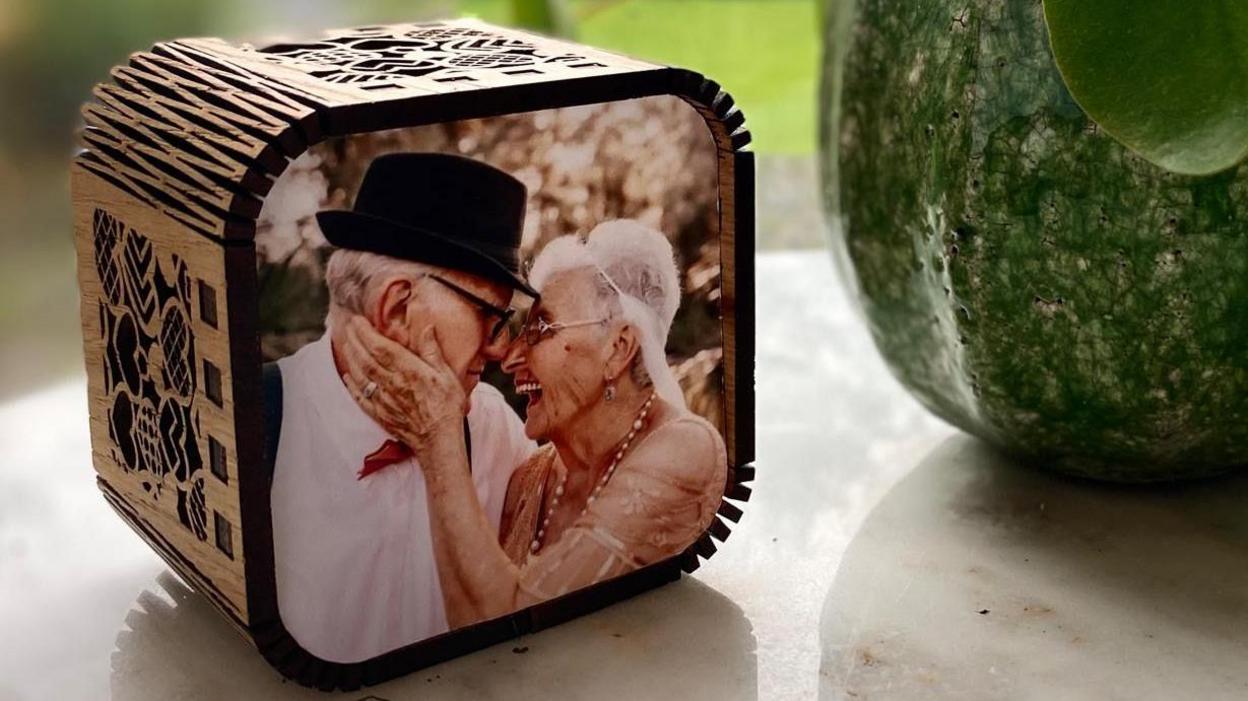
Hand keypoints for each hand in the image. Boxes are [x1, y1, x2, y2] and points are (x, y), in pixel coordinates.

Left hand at [338, 315, 467, 461]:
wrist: (440, 440)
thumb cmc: (447, 407)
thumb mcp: (447, 375)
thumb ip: (433, 351)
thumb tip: (426, 328)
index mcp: (409, 371)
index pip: (382, 347)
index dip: (367, 333)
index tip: (358, 321)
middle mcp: (392, 383)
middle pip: (366, 359)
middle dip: (355, 341)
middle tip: (347, 327)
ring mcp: (384, 400)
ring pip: (361, 375)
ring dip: (351, 359)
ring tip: (346, 345)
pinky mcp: (381, 414)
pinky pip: (361, 398)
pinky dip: (352, 386)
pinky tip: (348, 377)